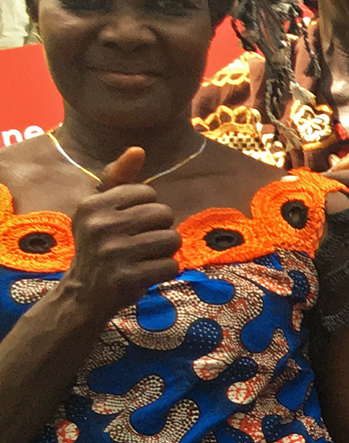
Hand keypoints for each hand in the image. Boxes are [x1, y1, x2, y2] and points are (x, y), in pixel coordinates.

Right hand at [59, 148, 178, 319]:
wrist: (83, 293)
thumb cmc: (98, 245)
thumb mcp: (99, 210)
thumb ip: (119, 179)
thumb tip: (138, 149)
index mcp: (92, 205)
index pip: (148, 193)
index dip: (148, 209)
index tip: (131, 223)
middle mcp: (100, 226)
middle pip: (164, 213)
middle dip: (161, 228)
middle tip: (141, 243)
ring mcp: (114, 252)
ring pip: (172, 239)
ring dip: (166, 251)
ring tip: (145, 257)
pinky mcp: (128, 277)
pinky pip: (172, 265)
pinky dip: (166, 271)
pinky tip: (147, 273)